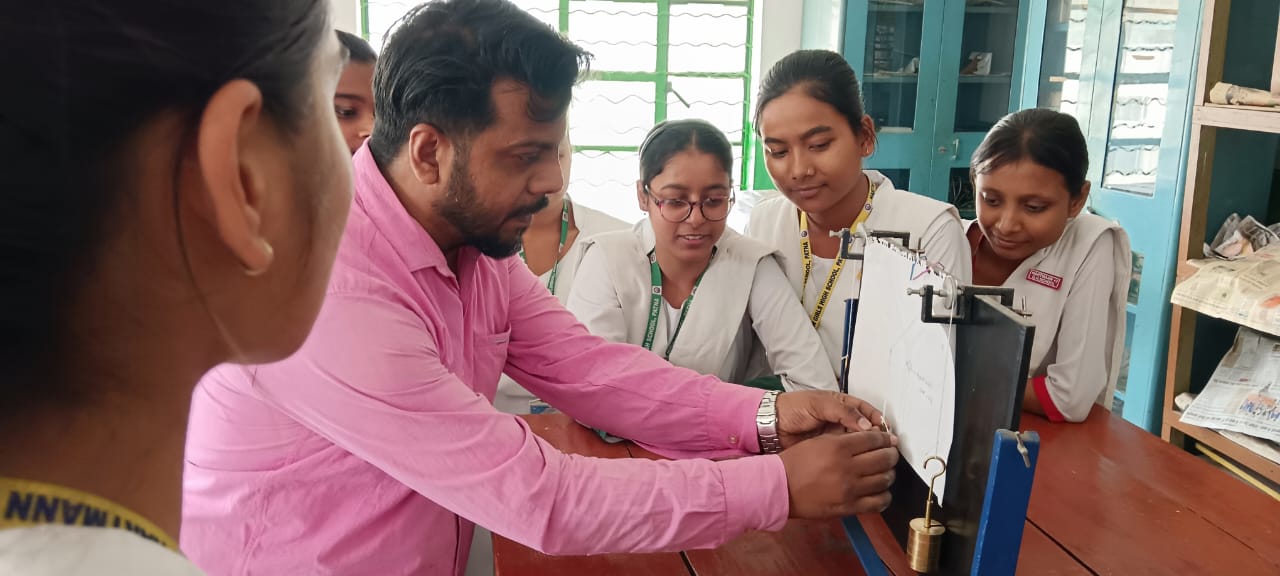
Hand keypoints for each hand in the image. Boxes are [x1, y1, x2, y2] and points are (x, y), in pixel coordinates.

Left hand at [775, 391, 884, 448]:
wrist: (772, 425)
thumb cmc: (794, 408)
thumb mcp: (819, 404)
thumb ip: (843, 412)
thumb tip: (867, 426)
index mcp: (842, 405)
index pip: (867, 411)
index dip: (878, 420)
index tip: (887, 431)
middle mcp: (843, 421)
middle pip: (867, 429)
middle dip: (877, 437)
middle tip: (885, 447)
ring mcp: (837, 437)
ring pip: (858, 444)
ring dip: (868, 450)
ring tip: (876, 457)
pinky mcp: (830, 451)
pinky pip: (847, 455)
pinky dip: (855, 459)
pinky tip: (861, 465)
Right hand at [779, 431, 898, 517]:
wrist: (780, 488)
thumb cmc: (796, 463)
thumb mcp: (818, 441)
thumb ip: (844, 438)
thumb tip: (868, 436)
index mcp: (838, 447)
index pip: (874, 439)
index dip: (885, 438)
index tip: (888, 440)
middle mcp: (847, 467)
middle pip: (884, 458)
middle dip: (891, 454)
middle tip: (890, 454)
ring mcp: (850, 489)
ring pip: (885, 479)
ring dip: (889, 474)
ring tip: (884, 472)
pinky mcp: (849, 507)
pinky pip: (878, 502)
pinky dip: (885, 496)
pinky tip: (880, 491)